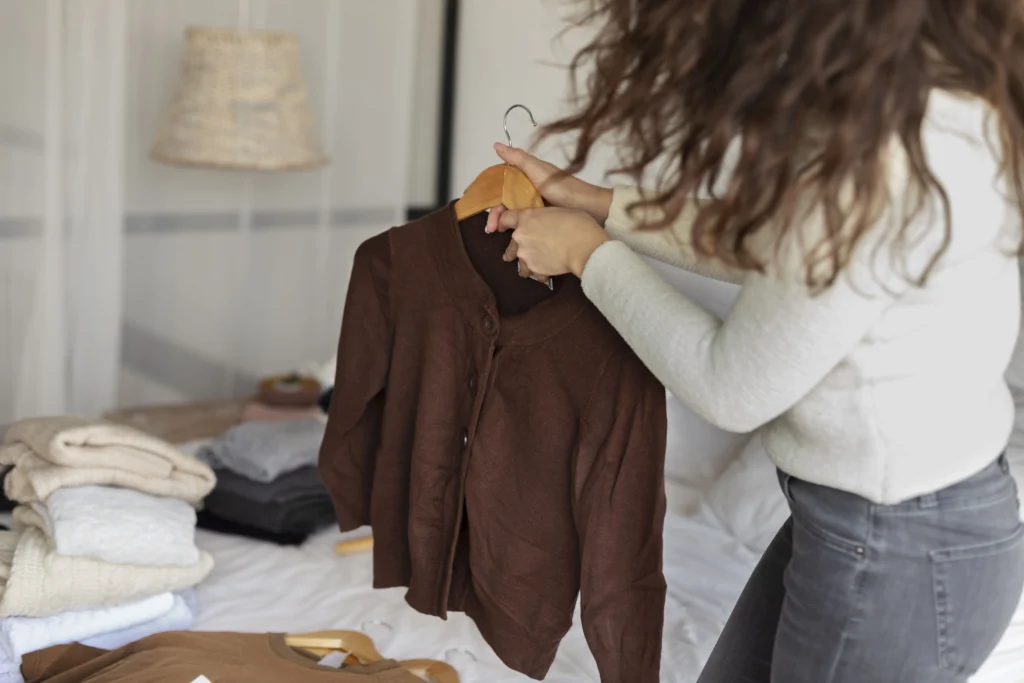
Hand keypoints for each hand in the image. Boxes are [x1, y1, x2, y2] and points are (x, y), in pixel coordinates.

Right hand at [484, 144, 613, 233]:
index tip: (479, 204)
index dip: (489, 193)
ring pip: (512, 213)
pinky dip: (516, 228)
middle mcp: (529, 190)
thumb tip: (496, 145)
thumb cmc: (564, 187)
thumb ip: (518, 158)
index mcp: (527, 176)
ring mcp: (535, 205)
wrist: (590, 208)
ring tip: (498, 234)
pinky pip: (524, 222)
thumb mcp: (539, 171)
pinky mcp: (542, 219)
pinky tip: (512, 237)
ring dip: (503, 223)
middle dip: (495, 214)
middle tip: (491, 229)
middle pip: (504, 201)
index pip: (501, 184)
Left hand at [496, 207, 609, 280]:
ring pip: (520, 263)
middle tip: (512, 255)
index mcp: (526, 218)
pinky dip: (540, 274)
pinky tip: (547, 274)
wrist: (583, 247)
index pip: (505, 218)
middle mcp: (520, 236)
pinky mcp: (534, 269)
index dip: (501, 222)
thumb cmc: (577, 223)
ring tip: (531, 268)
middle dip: (512, 250)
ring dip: (525, 265)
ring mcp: (525, 255)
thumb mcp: (558, 211)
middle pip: (510, 245)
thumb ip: (544, 217)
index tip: (499, 228)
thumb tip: (545, 222)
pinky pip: (534, 273)